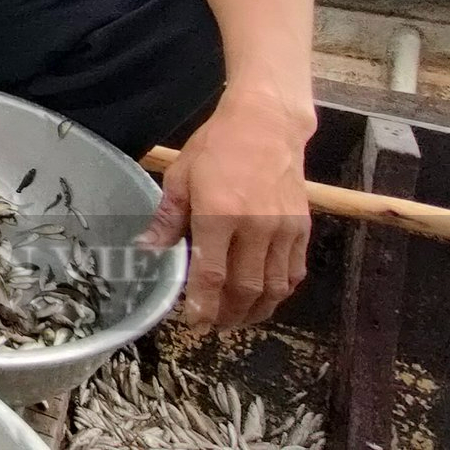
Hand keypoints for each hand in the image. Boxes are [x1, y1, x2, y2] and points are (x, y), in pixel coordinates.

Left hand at [138, 90, 312, 326]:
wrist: (268, 124)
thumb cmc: (217, 146)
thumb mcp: (181, 175)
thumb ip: (168, 218)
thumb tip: (147, 250)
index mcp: (220, 214)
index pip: (212, 274)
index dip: (203, 305)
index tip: (194, 322)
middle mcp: (256, 227)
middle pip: (245, 289)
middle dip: (227, 314)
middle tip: (212, 325)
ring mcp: (283, 230)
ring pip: (273, 287)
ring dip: (255, 310)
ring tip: (236, 318)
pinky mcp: (302, 228)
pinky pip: (293, 272)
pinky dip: (279, 292)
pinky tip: (263, 296)